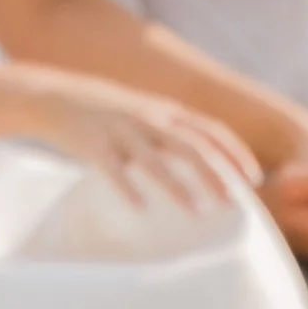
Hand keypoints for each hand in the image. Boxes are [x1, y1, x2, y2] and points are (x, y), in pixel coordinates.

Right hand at [21, 73, 258, 212]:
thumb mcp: (144, 111)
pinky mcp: (93, 144)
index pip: (210, 129)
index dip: (235, 153)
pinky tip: (140, 208)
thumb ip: (171, 129)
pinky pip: (112, 169)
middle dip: (215, 174)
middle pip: (190, 145)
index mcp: (163, 110)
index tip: (254, 179)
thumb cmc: (105, 112)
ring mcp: (120, 130)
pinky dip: (128, 188)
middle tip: (232, 203)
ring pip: (155, 159)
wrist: (54, 95)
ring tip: (196, 213)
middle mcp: (147, 117)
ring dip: (178, 186)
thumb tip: (204, 158)